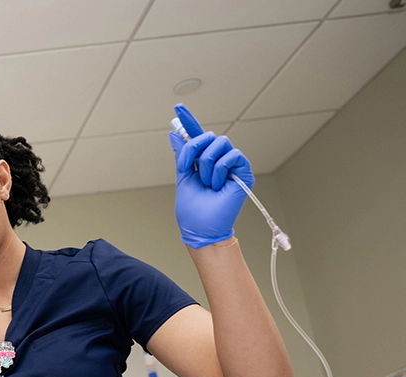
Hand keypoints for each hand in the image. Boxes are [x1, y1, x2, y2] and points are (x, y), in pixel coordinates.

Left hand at [168, 103, 254, 248]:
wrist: (200, 227)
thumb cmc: (193, 208)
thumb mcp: (183, 176)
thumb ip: (182, 153)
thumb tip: (174, 133)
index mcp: (203, 160)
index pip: (197, 136)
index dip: (189, 121)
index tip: (177, 107)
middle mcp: (218, 159)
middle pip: (208, 136)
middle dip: (194, 151)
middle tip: (191, 169)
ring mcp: (232, 164)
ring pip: (220, 143)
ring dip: (207, 164)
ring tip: (207, 183)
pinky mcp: (244, 171)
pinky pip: (232, 155)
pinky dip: (220, 170)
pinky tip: (218, 185)